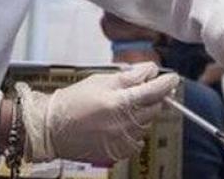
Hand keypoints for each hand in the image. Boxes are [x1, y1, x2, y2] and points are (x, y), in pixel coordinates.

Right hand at [19, 62, 177, 163]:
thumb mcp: (100, 80)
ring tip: (121, 107)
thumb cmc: (72, 102)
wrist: (51, 128)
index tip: (172, 78)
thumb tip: (149, 70)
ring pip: (147, 123)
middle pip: (155, 107)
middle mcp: (125, 124)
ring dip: (142, 113)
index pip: (156, 91)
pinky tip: (118, 124)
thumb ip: (128, 76)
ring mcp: (123, 140)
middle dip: (153, 96)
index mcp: (120, 102)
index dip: (167, 82)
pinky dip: (133, 130)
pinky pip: (138, 139)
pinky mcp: (118, 152)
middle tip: (142, 89)